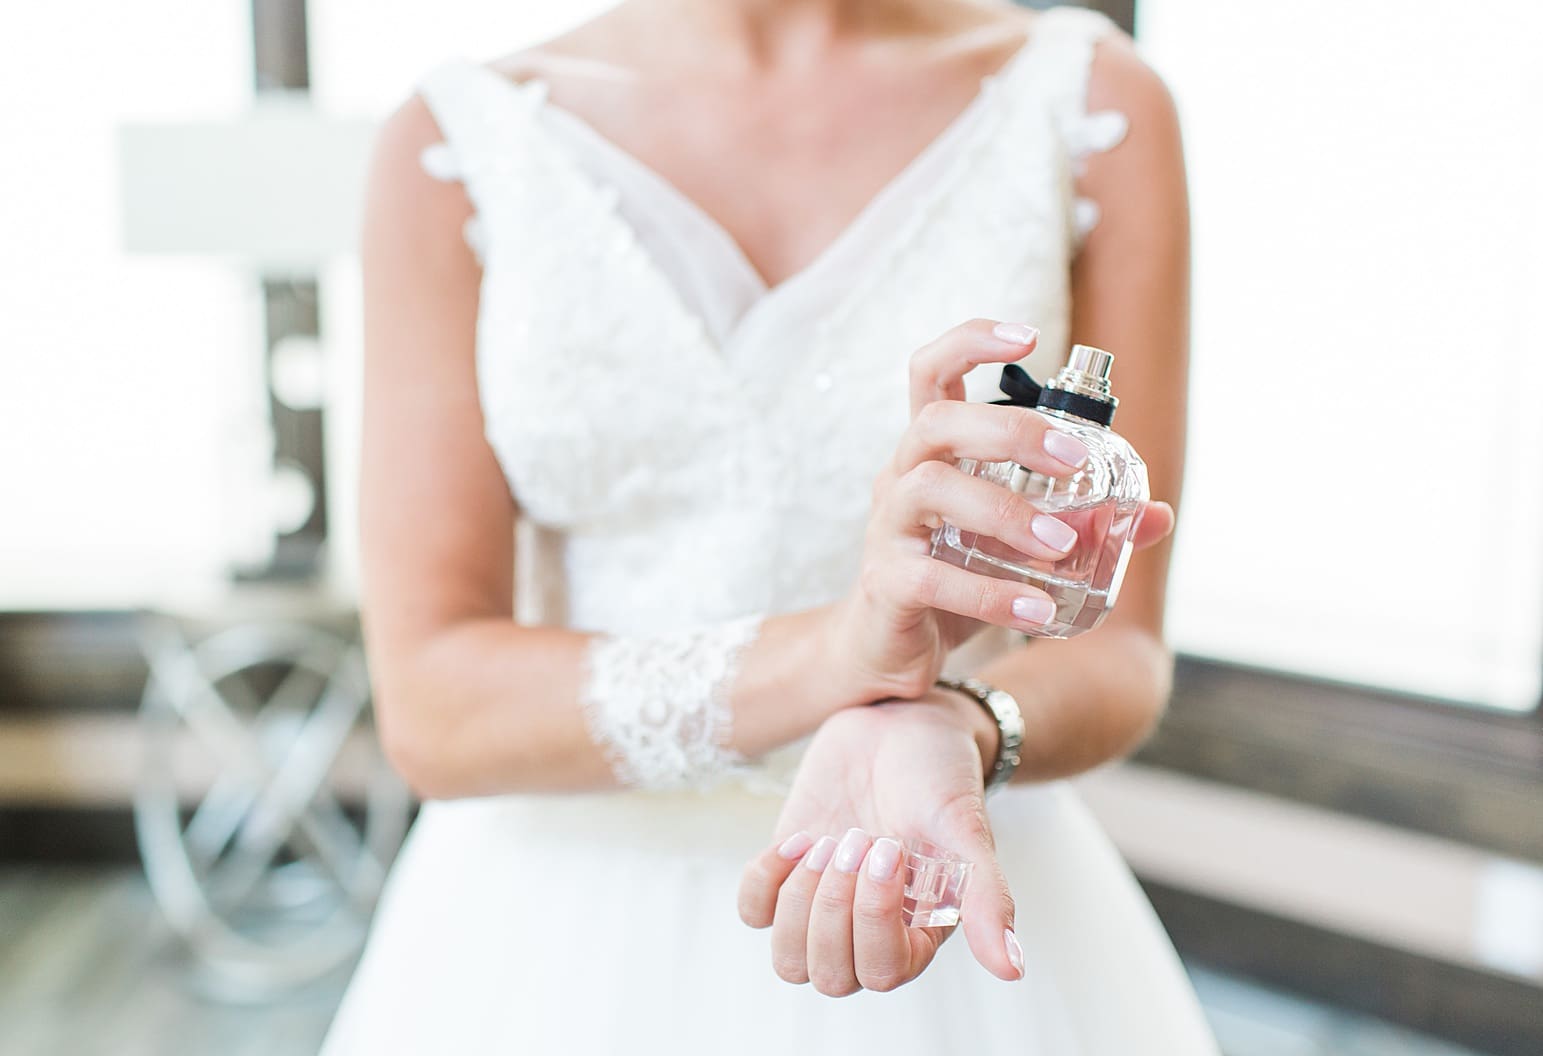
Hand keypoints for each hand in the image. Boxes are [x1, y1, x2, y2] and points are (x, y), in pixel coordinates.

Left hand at [736, 688, 1023, 994]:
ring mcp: (823, 906)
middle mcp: (867, 932)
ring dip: (800, 901)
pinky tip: (800, 837)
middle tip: (858, 837)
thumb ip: (988, 899)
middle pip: (829, 976)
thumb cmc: (941, 778)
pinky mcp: (788, 874)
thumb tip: (1013, 968)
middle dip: (833, 908)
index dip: (872, 918)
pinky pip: (754, 911)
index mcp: (917, 935)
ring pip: (788, 959)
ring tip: (829, 840)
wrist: (902, 725)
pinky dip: (766, 879)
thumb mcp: (967, 831)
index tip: (888, 847)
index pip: (882, 972)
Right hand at [827, 318, 1174, 700]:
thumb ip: (1081, 525)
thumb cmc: (951, 585)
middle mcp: (901, 479)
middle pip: (937, 420)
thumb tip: (1156, 515)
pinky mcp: (886, 584)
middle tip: (1072, 458)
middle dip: (1010, 429)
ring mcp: (886, 530)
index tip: (1028, 338)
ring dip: (1004, 511)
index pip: (931, 373)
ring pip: (931, 488)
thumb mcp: (1016, 547)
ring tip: (1061, 543)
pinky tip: (1036, 611)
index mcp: (930, 455)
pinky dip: (991, 593)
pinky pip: (933, 578)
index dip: (971, 342)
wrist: (885, 656)